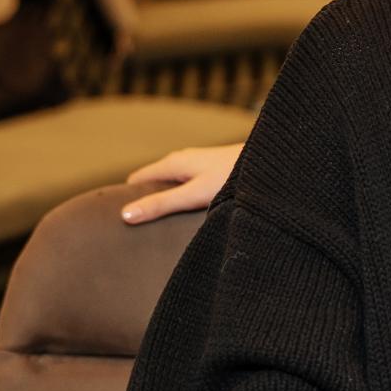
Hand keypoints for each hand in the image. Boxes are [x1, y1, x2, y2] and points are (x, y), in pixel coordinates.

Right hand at [120, 144, 243, 223]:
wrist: (272, 164)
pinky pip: (188, 186)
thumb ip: (162, 205)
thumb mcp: (194, 195)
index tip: (118, 222)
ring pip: (172, 184)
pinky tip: (189, 216)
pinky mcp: (213, 171)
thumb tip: (126, 216)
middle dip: (146, 201)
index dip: (127, 199)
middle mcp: (183, 160)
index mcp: (173, 163)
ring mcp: (198, 165)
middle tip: (139, 230)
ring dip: (166, 201)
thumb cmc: (234, 178)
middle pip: (153, 182)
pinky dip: (183, 199)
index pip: (137, 180)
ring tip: (162, 227)